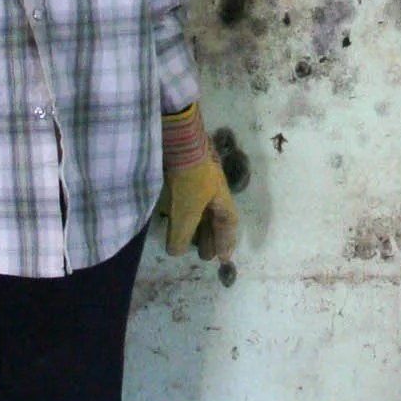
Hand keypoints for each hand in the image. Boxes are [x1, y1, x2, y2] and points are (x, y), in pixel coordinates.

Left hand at [159, 99, 239, 261]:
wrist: (179, 142)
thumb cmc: (190, 178)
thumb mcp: (187, 210)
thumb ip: (182, 233)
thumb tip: (176, 252)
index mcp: (221, 199)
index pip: (228, 224)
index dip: (226, 242)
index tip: (224, 259)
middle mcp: (213, 192)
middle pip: (214, 219)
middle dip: (211, 238)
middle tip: (205, 255)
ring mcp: (198, 183)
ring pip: (200, 211)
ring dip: (195, 227)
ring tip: (187, 241)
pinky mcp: (183, 176)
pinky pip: (186, 201)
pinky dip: (182, 214)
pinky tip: (172, 218)